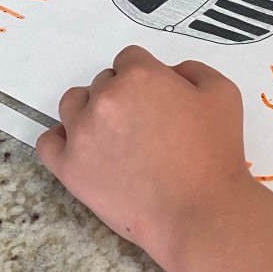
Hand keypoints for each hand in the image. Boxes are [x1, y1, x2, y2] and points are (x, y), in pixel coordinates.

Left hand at [36, 46, 255, 264]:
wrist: (199, 212)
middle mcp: (105, 98)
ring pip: (73, 104)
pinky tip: (85, 150)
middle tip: (145, 127)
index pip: (129, 59)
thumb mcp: (224, 94)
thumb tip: (171, 73)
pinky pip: (48, 142)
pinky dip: (63, 141)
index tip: (158, 101)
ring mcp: (82, 133)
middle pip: (103, 82)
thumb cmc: (215, 155)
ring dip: (91, 112)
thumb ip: (194, 70)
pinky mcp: (69, 167)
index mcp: (140, 76)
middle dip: (123, 97)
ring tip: (114, 138)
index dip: (146, 78)